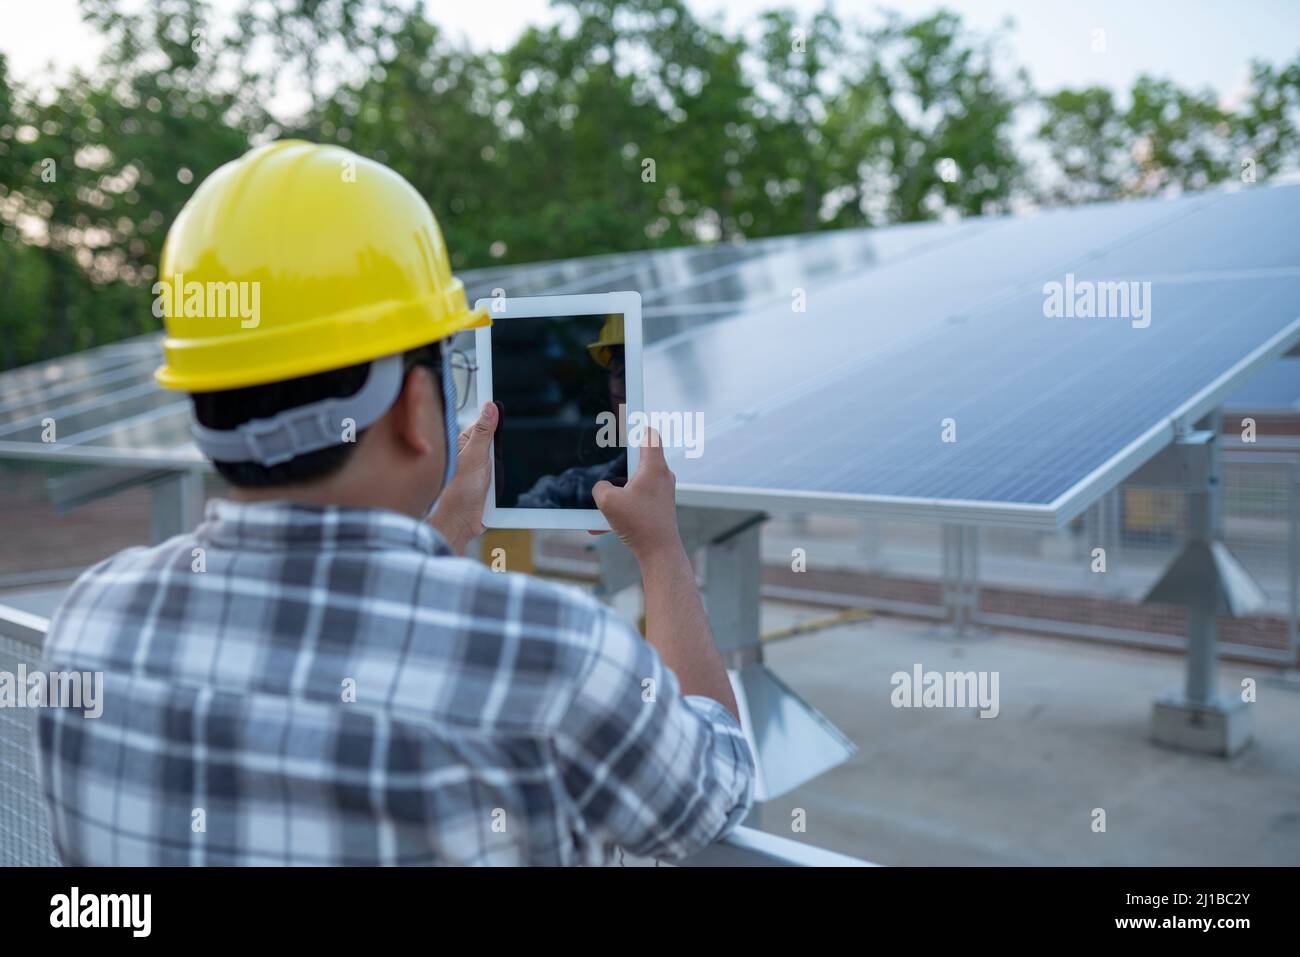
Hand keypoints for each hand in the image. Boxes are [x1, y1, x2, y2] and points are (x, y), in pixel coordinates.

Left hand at [429, 401, 497, 552]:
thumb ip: (484, 432)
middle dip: (500, 452)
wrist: (461, 523)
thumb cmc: (458, 492)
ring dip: (502, 469)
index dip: (495, 422)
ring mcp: (479, 469)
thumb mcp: (475, 457)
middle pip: (497, 443)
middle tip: (490, 464)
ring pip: (501, 460)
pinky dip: (502, 481)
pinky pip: (502, 476)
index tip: (499, 418)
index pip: (484, 424)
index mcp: (463, 443)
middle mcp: (471, 454)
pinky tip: (495, 488)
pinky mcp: (487, 483)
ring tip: (491, 480)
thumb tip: (490, 406)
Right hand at [591, 428, 682, 561]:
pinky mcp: (659, 508)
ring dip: (618, 493)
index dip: (638, 425)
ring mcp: (662, 493)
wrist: (659, 553)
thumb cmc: (639, 524)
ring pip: (636, 484)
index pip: (649, 434)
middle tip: (609, 460)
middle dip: (621, 463)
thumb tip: (603, 488)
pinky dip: (622, 510)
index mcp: (654, 466)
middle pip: (641, 459)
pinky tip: (602, 527)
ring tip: (600, 506)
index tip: (630, 416)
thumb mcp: (607, 501)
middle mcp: (662, 476)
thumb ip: (600, 488)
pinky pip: (637, 502)